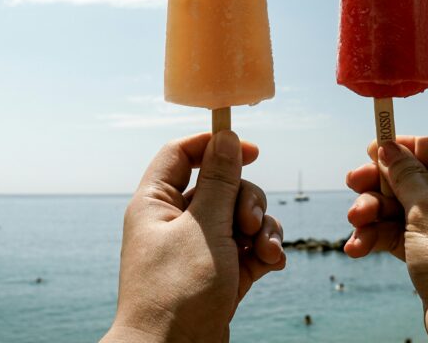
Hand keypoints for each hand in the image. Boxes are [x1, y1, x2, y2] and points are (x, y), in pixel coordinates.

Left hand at [103, 131, 285, 342]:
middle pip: (223, 185)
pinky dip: (264, 251)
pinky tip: (272, 264)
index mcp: (156, 203)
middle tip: (247, 224)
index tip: (252, 152)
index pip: (182, 154)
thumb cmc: (178, 291)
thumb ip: (220, 181)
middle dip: (247, 200)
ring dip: (262, 228)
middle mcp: (176, 222)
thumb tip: (226, 136)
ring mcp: (200, 248)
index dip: (216, 146)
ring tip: (264, 252)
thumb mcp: (204, 228)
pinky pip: (249, 247)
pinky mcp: (221, 273)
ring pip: (241, 216)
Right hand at [345, 137, 427, 341]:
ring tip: (354, 224)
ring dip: (376, 214)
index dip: (405, 147)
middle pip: (420, 179)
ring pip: (408, 209)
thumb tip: (388, 149)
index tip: (371, 149)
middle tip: (351, 184)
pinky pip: (407, 236)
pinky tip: (357, 248)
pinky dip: (382, 238)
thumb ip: (404, 178)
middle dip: (382, 185)